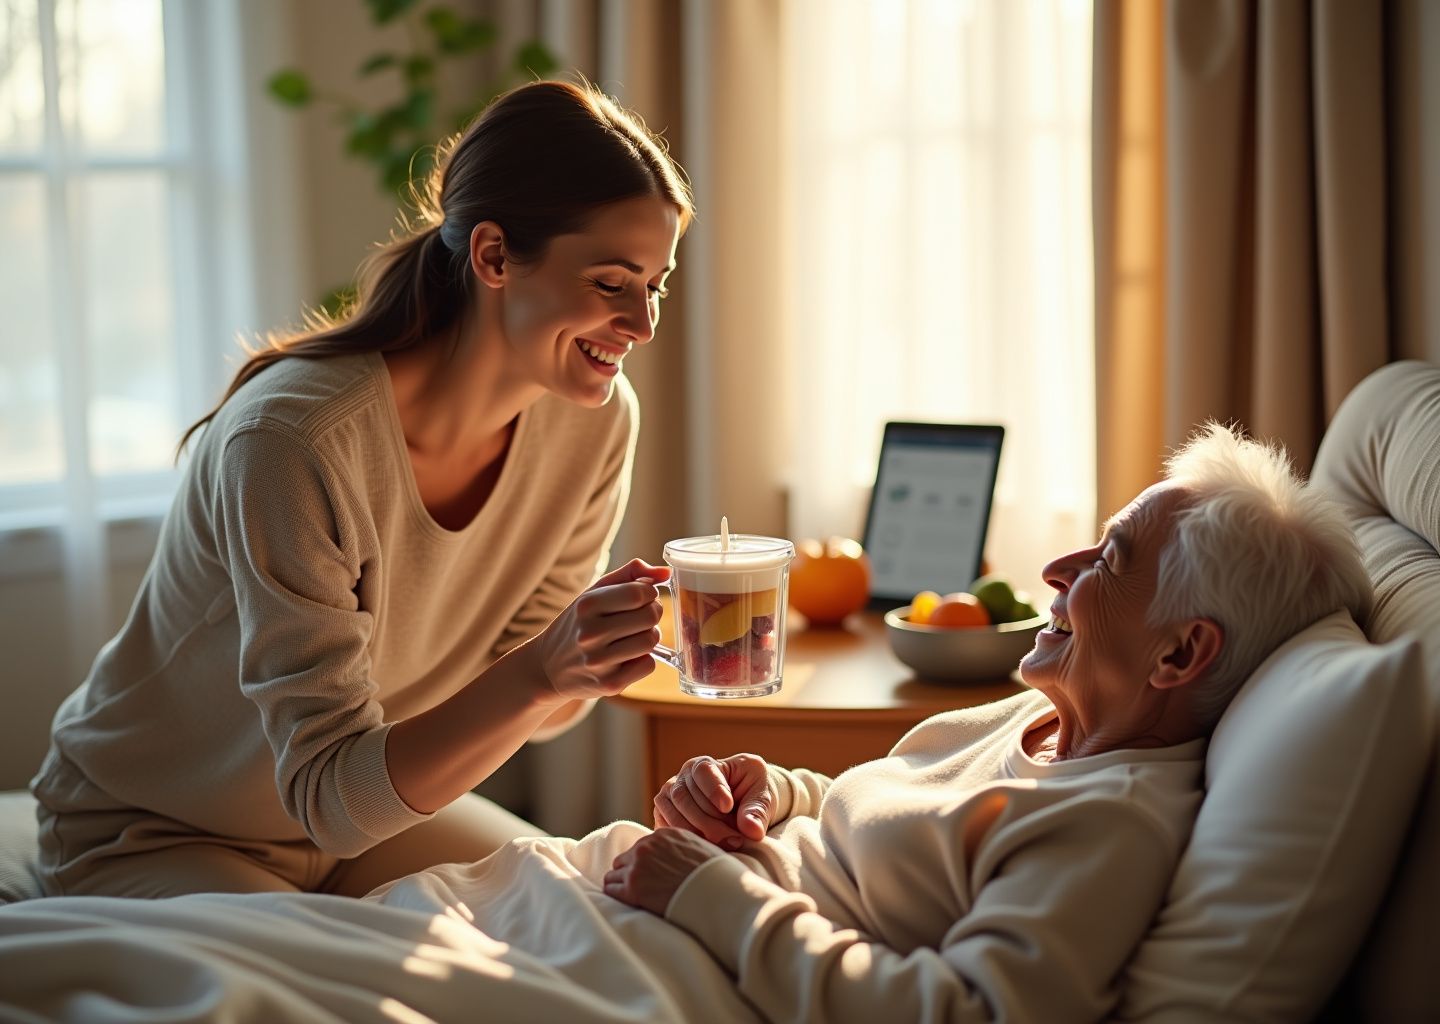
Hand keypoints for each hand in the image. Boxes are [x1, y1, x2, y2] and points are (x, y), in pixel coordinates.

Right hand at [532, 559, 670, 701]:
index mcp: (586, 605)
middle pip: (650, 617)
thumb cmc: (578, 623)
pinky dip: (644, 659)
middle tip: (640, 617)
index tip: (642, 597)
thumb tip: (665, 572)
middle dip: (652, 613)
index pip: (639, 593)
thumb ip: (631, 574)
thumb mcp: (594, 592)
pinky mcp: (609, 684)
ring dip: (649, 636)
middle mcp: (590, 634)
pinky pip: (648, 665)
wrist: (548, 667)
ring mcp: (599, 661)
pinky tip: (627, 656)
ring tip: (633, 636)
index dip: (649, 593)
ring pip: (651, 641)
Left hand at [604, 828, 723, 915]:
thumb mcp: (703, 849)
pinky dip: (616, 896)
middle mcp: (647, 845)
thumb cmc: (716, 876)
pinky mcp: (632, 887)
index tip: (654, 875)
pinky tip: (628, 902)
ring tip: (635, 898)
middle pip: (626, 858)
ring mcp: (637, 866)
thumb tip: (688, 855)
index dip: (648, 862)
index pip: (644, 846)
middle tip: (644, 888)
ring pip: (614, 873)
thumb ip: (686, 847)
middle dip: (632, 872)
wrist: (717, 895)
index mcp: (665, 834)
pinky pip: (610, 888)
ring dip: (622, 884)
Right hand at [653, 753, 776, 849]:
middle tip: (735, 839)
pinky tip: (709, 848)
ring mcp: (670, 796)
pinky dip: (687, 841)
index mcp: (707, 764)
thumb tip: (752, 831)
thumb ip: (757, 810)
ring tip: (727, 845)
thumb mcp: (763, 795)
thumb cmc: (753, 794)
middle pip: (685, 797)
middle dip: (710, 822)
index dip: (713, 789)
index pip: (703, 771)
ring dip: (699, 833)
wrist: (743, 806)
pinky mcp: (665, 816)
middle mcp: (683, 777)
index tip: (728, 807)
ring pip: (675, 814)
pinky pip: (667, 830)